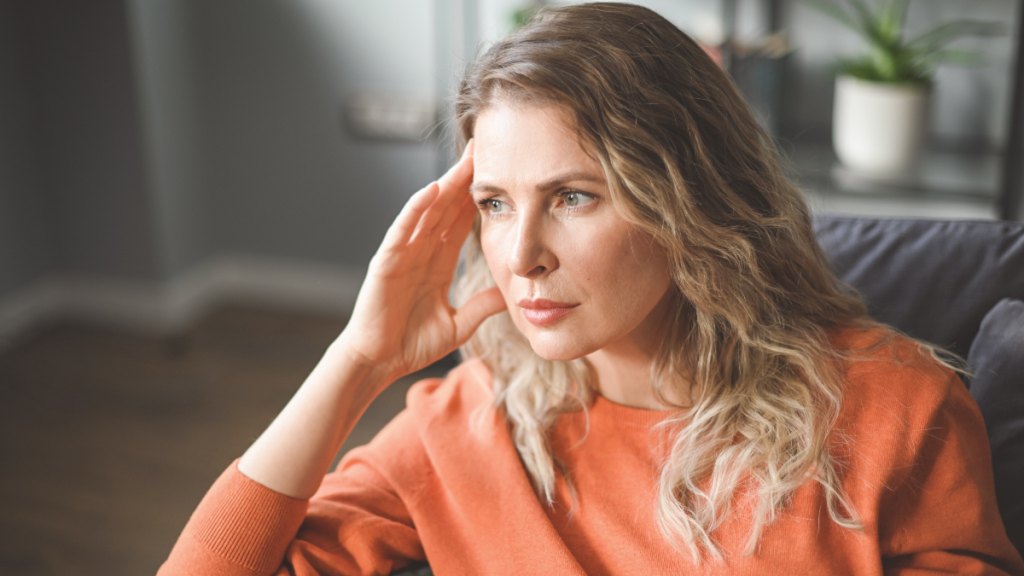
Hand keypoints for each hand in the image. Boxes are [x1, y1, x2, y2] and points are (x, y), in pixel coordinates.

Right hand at [333, 142, 504, 385]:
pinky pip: (403, 230)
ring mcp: (403, 253)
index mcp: (438, 262)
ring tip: (464, 160)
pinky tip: (431, 190)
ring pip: (427, 211)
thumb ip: (481, 307)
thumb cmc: (410, 344)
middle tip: (483, 150)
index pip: (461, 222)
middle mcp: (421, 251)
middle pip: (446, 207)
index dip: (477, 198)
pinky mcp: (386, 262)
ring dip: (445, 185)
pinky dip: (415, 209)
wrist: (379, 362)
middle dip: (464, 179)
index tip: (498, 175)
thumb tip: (509, 296)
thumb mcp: (458, 324)